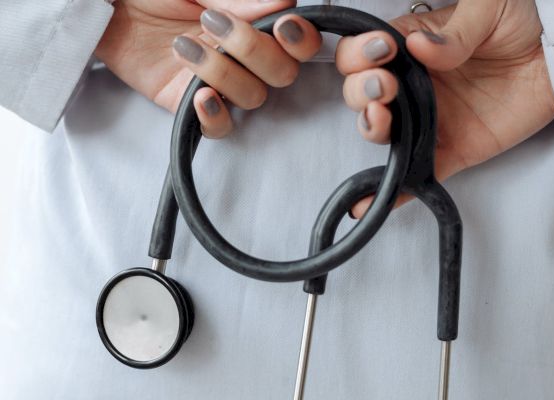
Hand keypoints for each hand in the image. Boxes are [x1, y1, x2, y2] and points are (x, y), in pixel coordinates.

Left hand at [95, 0, 321, 136]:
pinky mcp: (190, 104)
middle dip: (255, 50)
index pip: (298, 43)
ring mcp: (219, 82)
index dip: (301, 39)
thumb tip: (285, 0)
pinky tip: (199, 94)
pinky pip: (219, 128)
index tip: (283, 25)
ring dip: (224, 72)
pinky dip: (216, 115)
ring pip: (253, 97)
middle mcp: (243, 56)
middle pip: (282, 74)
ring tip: (183, 45)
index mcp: (252, 23)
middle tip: (214, 22)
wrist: (106, 5)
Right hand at [341, 0, 553, 216]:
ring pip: (382, 133)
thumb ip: (455, 31)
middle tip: (384, 88)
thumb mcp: (488, 8)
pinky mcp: (450, 149)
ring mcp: (427, 120)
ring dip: (370, 128)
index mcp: (408, 48)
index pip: (363, 53)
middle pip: (364, 95)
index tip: (381, 52)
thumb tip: (419, 47)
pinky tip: (370, 201)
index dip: (359, 54)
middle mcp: (410, 86)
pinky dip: (393, 191)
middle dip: (362, 92)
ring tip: (380, 119)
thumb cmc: (521, 21)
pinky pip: (418, 173)